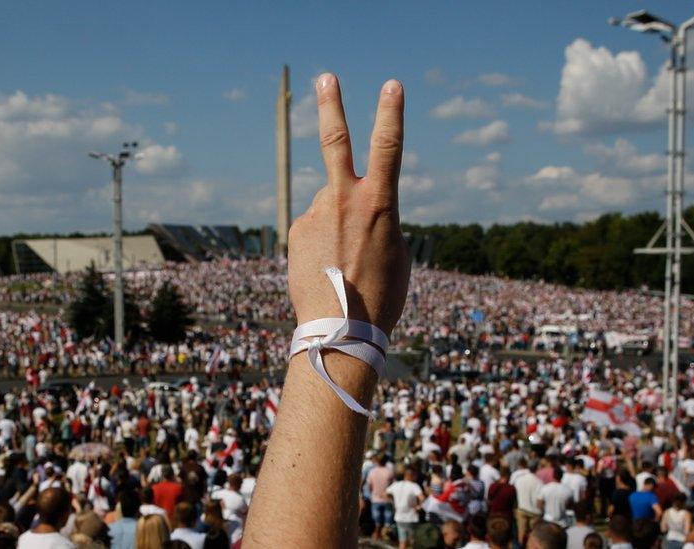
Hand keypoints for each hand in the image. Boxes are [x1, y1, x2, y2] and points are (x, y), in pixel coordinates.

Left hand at [287, 74, 409, 335]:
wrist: (340, 329)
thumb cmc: (380, 295)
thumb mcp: (398, 253)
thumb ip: (382, 219)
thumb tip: (359, 207)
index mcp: (379, 203)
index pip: (388, 147)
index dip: (391, 113)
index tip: (391, 85)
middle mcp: (343, 199)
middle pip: (336, 142)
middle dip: (332, 105)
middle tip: (325, 77)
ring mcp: (315, 213)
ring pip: (328, 203)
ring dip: (336, 223)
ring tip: (343, 262)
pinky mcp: (296, 229)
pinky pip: (313, 225)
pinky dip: (322, 241)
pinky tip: (326, 268)